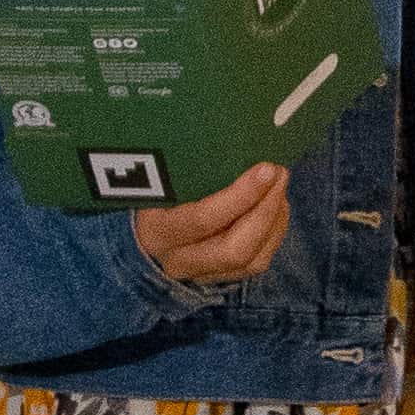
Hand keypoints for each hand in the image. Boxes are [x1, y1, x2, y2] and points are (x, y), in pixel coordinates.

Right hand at [130, 152, 296, 289]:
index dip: (240, 196)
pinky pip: (257, 263)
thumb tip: (226, 134)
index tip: (265, 168)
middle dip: (265, 210)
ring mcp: (200, 275)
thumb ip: (183, 166)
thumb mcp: (155, 180)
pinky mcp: (220, 280)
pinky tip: (276, 206)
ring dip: (274, 221)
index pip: (202, 219)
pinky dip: (274, 233)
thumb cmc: (148, 194)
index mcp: (156, 232)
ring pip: (250, 260)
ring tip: (280, 186)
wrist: (134, 236)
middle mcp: (177, 260)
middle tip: (279, 173)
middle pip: (234, 249)